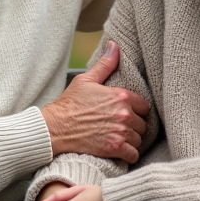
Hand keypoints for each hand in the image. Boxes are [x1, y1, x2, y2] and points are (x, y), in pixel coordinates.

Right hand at [40, 41, 148, 161]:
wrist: (55, 127)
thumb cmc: (69, 104)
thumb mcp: (86, 80)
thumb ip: (105, 65)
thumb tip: (114, 46)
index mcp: (120, 96)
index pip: (144, 106)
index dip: (137, 111)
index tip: (129, 114)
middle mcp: (123, 114)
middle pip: (143, 124)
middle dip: (135, 126)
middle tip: (123, 128)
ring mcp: (120, 132)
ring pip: (139, 139)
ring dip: (132, 140)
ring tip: (121, 139)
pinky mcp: (114, 148)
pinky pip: (133, 154)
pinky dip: (129, 154)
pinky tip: (122, 151)